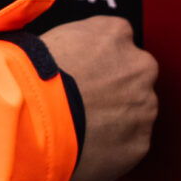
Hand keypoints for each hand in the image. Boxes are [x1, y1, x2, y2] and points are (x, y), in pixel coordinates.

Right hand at [41, 17, 158, 180]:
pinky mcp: (139, 143)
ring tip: (83, 127)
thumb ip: (83, 41)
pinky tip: (88, 145)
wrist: (36, 115)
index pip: (119, 41)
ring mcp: (144, 107)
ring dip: (117, 119)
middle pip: (134, 77)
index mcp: (117, 33)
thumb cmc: (37, 75)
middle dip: (116, 89)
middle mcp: (140, 67)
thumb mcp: (58, 36)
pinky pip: (130, 144)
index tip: (87, 73)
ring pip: (136, 112)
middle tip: (85, 101)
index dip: (100, 61)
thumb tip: (81, 53)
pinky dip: (113, 147)